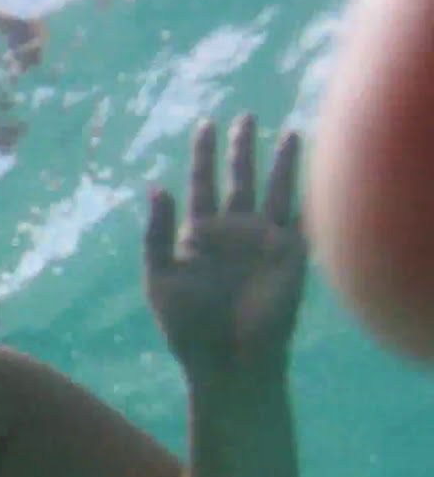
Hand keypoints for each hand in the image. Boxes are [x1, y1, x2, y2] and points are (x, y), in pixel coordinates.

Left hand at [144, 114, 307, 373]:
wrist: (226, 360)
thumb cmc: (188, 325)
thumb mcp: (160, 276)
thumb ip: (156, 233)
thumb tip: (156, 185)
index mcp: (198, 236)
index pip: (202, 185)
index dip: (203, 156)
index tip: (205, 124)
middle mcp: (232, 234)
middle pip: (239, 181)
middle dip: (241, 150)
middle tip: (243, 116)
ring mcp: (262, 244)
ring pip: (275, 192)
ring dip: (282, 164)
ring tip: (290, 132)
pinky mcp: (290, 257)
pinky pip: (303, 220)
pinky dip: (311, 197)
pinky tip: (319, 175)